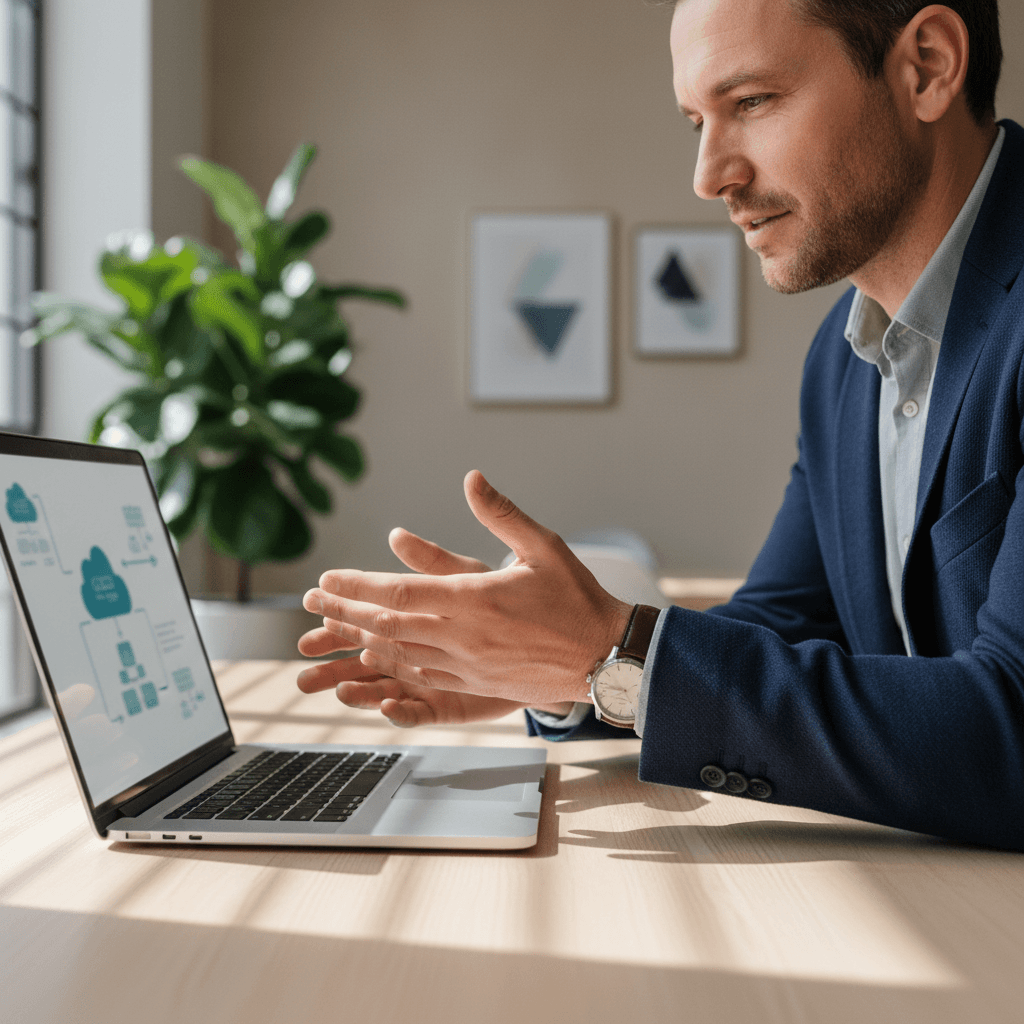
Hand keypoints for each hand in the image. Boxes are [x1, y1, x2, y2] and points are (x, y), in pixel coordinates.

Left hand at [302, 470, 631, 707]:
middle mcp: (461, 637)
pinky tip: (381, 653)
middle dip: (343, 611)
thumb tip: (472, 478)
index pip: (396, 592)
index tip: (325, 578)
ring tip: (333, 625)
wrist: (605, 657)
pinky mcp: (475, 686)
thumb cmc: (577, 599)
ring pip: (398, 652)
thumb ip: (501, 514)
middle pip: (385, 625)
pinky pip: (422, 674)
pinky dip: (394, 662)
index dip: (354, 586)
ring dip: (361, 637)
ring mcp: (465, 666)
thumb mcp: (544, 546)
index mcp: (472, 600)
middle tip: (311, 599)